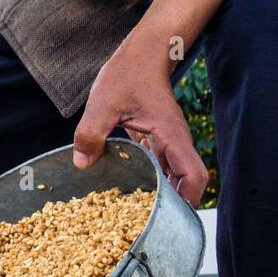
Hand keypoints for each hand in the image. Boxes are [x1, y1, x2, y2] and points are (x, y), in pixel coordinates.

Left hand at [72, 39, 208, 206]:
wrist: (142, 52)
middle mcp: (174, 142)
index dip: (189, 200)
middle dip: (173, 205)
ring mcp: (167, 141)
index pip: (195, 175)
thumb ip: (91, 133)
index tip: (173, 218)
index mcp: (171, 136)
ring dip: (161, 192)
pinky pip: (158, 164)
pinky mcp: (157, 138)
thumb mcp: (104, 103)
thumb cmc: (129, 72)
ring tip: (139, 214)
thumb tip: (82, 165)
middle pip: (185, 182)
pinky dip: (149, 178)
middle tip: (150, 225)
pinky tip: (129, 189)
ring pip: (172, 174)